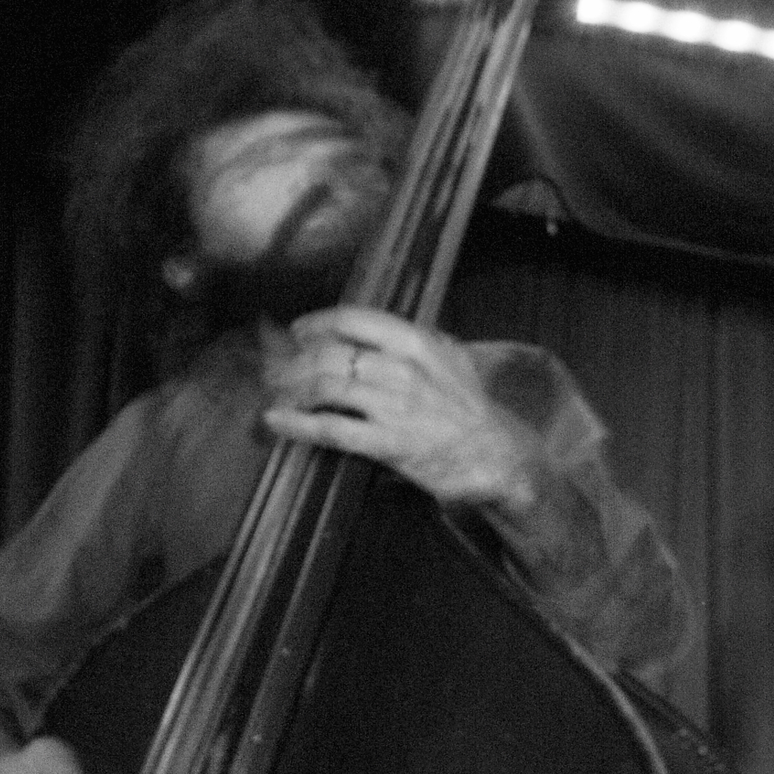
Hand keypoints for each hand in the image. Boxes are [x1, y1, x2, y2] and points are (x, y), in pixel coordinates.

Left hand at [260, 305, 537, 513]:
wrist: (497, 454)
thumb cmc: (468, 407)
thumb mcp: (448, 357)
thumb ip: (409, 341)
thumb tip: (367, 331)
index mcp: (416, 341)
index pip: (354, 319)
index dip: (318, 323)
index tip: (299, 332)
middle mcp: (402, 367)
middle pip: (330, 353)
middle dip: (294, 361)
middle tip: (277, 370)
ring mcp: (394, 405)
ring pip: (325, 386)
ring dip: (291, 388)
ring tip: (275, 393)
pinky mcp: (388, 442)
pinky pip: (331, 428)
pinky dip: (298, 422)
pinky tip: (276, 420)